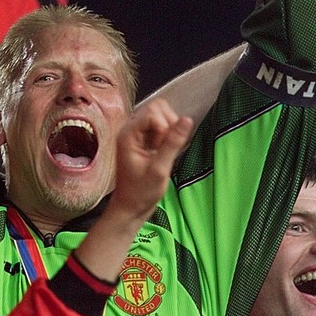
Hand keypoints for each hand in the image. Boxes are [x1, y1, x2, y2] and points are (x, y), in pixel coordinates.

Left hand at [111, 99, 192, 222]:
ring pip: (160, 115)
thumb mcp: (159, 170)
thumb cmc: (141, 193)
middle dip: (167, 125)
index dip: (163, 126)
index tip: (161, 147)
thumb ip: (173, 143)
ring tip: (163, 151)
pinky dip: (167, 135)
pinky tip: (162, 152)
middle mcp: (130, 129)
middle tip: (164, 148)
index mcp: (128, 134)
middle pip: (156, 108)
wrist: (130, 207)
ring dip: (168, 130)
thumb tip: (188, 119)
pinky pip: (160, 125)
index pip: (152, 111)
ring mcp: (137, 133)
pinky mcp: (143, 138)